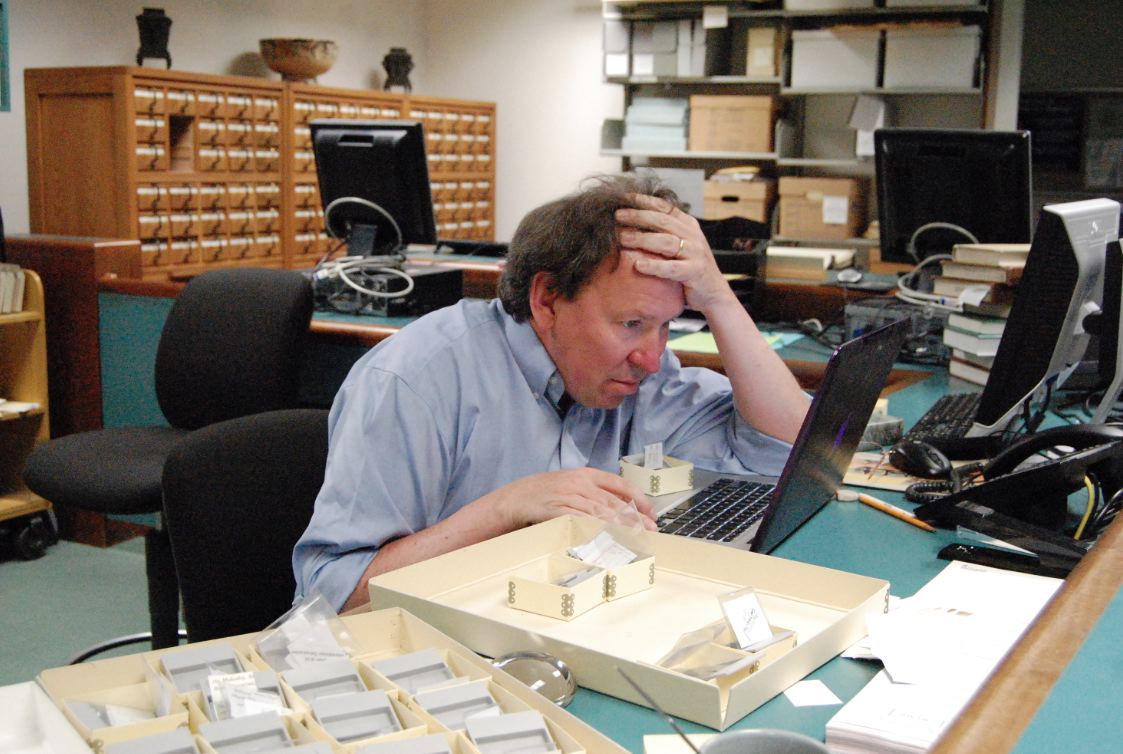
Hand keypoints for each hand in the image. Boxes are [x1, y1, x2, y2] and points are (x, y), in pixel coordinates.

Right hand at [485, 468, 656, 530]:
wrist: (516, 497)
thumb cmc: (547, 493)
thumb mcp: (572, 485)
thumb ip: (595, 493)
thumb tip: (622, 509)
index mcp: (587, 475)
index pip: (620, 485)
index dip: (639, 499)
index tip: (651, 513)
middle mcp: (580, 483)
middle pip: (614, 502)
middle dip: (635, 518)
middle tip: (650, 530)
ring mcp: (569, 496)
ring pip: (601, 513)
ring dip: (620, 527)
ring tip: (636, 538)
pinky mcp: (557, 510)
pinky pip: (581, 522)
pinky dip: (596, 531)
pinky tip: (609, 540)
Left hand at [614, 193, 733, 313]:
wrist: (714, 292)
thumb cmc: (689, 268)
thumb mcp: (680, 245)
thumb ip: (663, 232)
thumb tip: (633, 221)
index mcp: (688, 225)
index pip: (665, 207)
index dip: (644, 201)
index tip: (624, 197)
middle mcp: (692, 235)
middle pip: (662, 221)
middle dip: (638, 216)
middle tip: (617, 215)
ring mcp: (695, 253)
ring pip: (665, 242)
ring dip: (641, 238)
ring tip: (621, 238)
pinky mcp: (694, 271)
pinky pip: (671, 268)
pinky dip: (654, 266)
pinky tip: (638, 265)